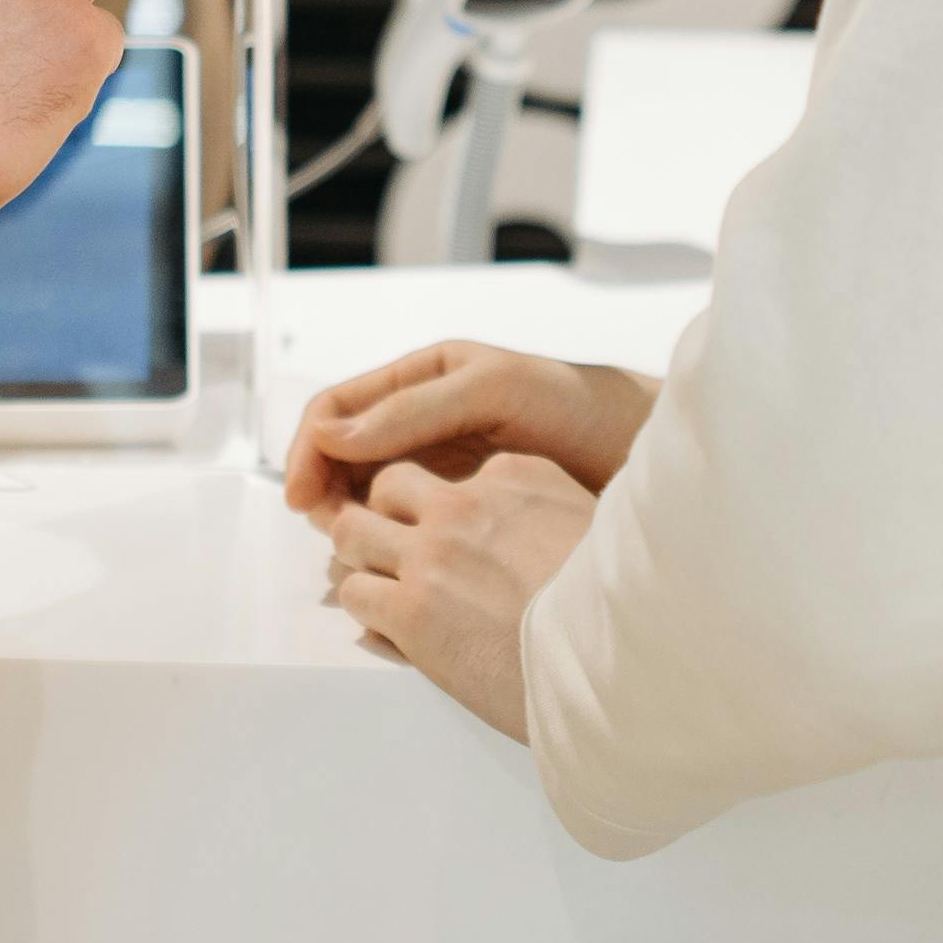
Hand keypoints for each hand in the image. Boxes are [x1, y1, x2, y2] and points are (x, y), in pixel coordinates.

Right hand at [284, 339, 656, 520]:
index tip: (302, 494)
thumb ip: (412, 410)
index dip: (309, 450)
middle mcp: (421, 421)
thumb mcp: (490, 390)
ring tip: (353, 550)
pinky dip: (385, 541)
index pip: (338, 410)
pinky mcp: (460, 509)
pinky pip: (404, 524)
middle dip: (322, 488)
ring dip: (348, 519)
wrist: (640, 452)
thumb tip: (332, 436)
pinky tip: (388, 562)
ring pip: (366, 493)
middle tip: (326, 530)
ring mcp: (439, 467)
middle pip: (342, 455)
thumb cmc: (577, 405)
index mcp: (421, 379)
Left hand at [320, 453, 594, 741]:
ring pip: (352, 532)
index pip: (456, 473)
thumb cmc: (622, 612)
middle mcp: (467, 504)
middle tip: (398, 554)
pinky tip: (394, 632)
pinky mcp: (412, 610)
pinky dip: (367, 611)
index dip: (445, 505)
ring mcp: (433, 554)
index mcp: (519, 477)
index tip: (455, 537)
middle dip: (385, 515)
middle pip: (389, 485)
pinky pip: (356, 593)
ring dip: (363, 560)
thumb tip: (542, 540)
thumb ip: (557, 520)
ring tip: (386, 591)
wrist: (621, 667)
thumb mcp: (600, 534)